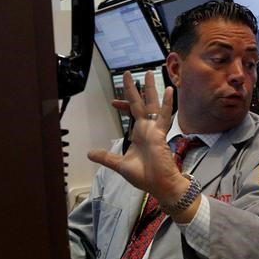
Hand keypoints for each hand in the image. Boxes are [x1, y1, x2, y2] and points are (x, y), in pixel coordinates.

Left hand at [87, 71, 187, 203]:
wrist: (161, 185)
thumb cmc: (145, 176)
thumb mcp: (120, 165)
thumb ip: (107, 157)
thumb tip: (90, 153)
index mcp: (139, 134)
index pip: (131, 113)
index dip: (123, 105)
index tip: (113, 100)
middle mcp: (147, 129)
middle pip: (140, 104)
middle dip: (134, 89)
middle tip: (129, 73)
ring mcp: (154, 130)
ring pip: (152, 104)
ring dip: (151, 89)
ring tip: (149, 72)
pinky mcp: (160, 134)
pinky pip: (164, 116)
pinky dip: (166, 104)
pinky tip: (168, 90)